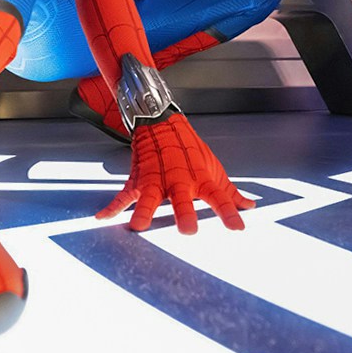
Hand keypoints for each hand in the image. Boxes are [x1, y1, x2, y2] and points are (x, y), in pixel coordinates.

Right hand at [96, 113, 254, 232]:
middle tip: (188, 229)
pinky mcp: (138, 181)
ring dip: (143, 212)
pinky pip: (123, 196)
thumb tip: (249, 206)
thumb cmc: (189, 149)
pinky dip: (111, 207)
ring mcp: (156, 181)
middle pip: (182, 200)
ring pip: (149, 199)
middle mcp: (178, 182)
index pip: (219, 198)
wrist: (161, 123)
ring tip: (138, 226)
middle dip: (184, 214)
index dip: (229, 213)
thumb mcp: (213, 169)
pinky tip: (102, 217)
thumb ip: (229, 193)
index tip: (238, 227)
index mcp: (200, 180)